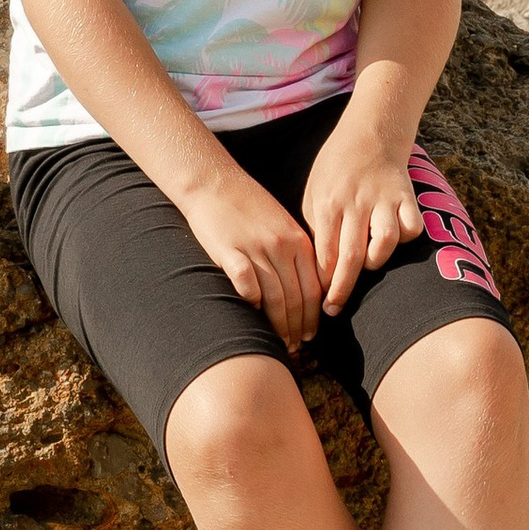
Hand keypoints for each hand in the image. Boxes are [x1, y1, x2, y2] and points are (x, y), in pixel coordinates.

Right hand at [182, 173, 322, 350]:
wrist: (214, 182)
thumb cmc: (248, 206)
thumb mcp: (282, 224)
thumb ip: (295, 253)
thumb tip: (307, 290)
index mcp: (298, 240)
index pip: (313, 288)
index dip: (313, 317)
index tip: (310, 334)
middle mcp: (281, 246)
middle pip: (296, 298)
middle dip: (297, 327)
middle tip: (295, 347)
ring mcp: (256, 249)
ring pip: (274, 298)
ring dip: (278, 325)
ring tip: (278, 342)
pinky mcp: (230, 251)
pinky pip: (247, 285)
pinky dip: (252, 303)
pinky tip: (252, 314)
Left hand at [302, 125, 426, 312]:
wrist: (370, 133)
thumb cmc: (336, 168)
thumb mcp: (314, 191)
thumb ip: (316, 226)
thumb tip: (316, 268)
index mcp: (328, 202)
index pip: (324, 252)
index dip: (322, 282)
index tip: (319, 302)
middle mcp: (356, 203)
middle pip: (351, 257)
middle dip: (342, 289)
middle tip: (334, 309)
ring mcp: (384, 199)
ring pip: (384, 244)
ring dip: (375, 262)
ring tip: (367, 263)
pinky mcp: (407, 196)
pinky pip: (412, 229)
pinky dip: (405, 240)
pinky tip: (393, 238)